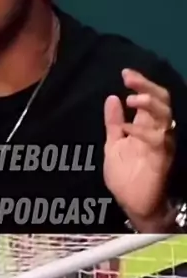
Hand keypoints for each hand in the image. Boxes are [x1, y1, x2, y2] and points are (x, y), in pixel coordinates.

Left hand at [103, 69, 174, 230]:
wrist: (131, 203)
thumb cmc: (125, 176)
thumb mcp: (114, 145)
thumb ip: (114, 123)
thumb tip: (111, 98)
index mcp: (147, 126)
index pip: (150, 97)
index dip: (141, 83)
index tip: (125, 73)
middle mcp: (158, 131)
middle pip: (162, 101)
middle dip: (147, 86)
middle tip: (129, 79)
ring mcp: (162, 144)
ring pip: (165, 116)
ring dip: (149, 104)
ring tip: (132, 98)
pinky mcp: (161, 158)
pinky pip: (157, 140)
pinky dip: (142, 131)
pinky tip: (128, 128)